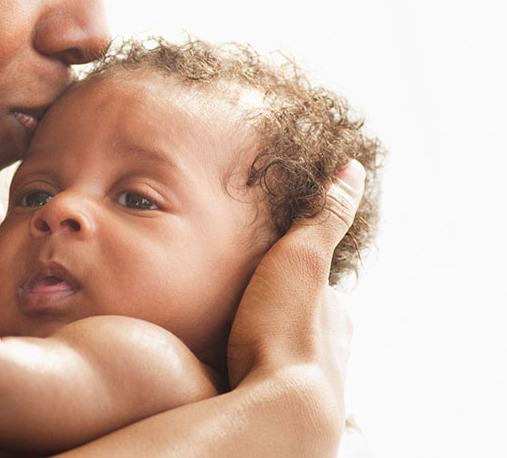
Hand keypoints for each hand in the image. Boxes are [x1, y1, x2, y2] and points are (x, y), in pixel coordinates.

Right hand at [228, 160, 363, 390]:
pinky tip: (222, 363)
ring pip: (284, 351)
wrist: (276, 408)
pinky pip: (259, 374)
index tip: (272, 264)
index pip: (320, 287)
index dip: (296, 273)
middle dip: (280, 308)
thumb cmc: (285, 328)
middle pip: (304, 321)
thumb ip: (324, 216)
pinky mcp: (272, 402)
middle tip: (248, 296)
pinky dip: (246, 362)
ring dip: (263, 337)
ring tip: (230, 328)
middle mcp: (329, 351)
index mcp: (334, 315)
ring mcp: (303, 381)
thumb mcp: (302, 258)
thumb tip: (354, 168)